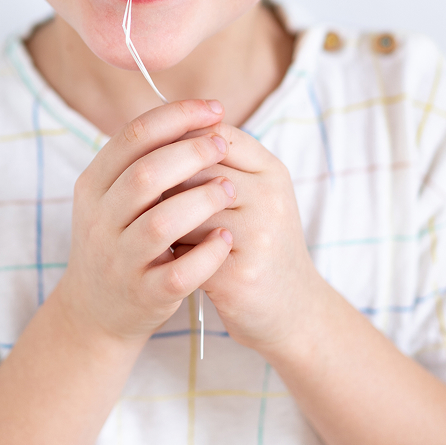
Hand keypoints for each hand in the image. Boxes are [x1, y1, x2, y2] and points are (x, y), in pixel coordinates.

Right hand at [55, 100, 234, 342]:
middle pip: (145, 175)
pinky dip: (207, 254)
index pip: (133, 137)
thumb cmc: (120, 238)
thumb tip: (198, 114)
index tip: (214, 108)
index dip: (177, 116)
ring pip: (161, 223)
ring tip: (230, 190)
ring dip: (202, 201)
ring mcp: (120, 260)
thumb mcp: (115, 196)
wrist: (95, 311)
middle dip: (191, 153)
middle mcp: (100, 221)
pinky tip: (226, 239)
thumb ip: (145, 159)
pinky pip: (179, 272)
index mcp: (93, 186)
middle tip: (222, 145)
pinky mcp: (143, 295)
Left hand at [170, 125, 319, 352]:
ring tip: (162, 231)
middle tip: (152, 202)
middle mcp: (269, 196)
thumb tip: (159, 134)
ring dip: (164, 218)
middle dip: (166, 184)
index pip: (213, 134)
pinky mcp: (237, 274)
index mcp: (271, 170)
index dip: (178, 145)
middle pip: (194, 168)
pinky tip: (172, 259)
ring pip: (183, 207)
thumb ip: (218, 163)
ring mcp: (256, 235)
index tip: (159, 163)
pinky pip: (183, 249)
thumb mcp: (255, 195)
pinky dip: (170, 252)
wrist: (293, 310)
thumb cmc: (261, 245)